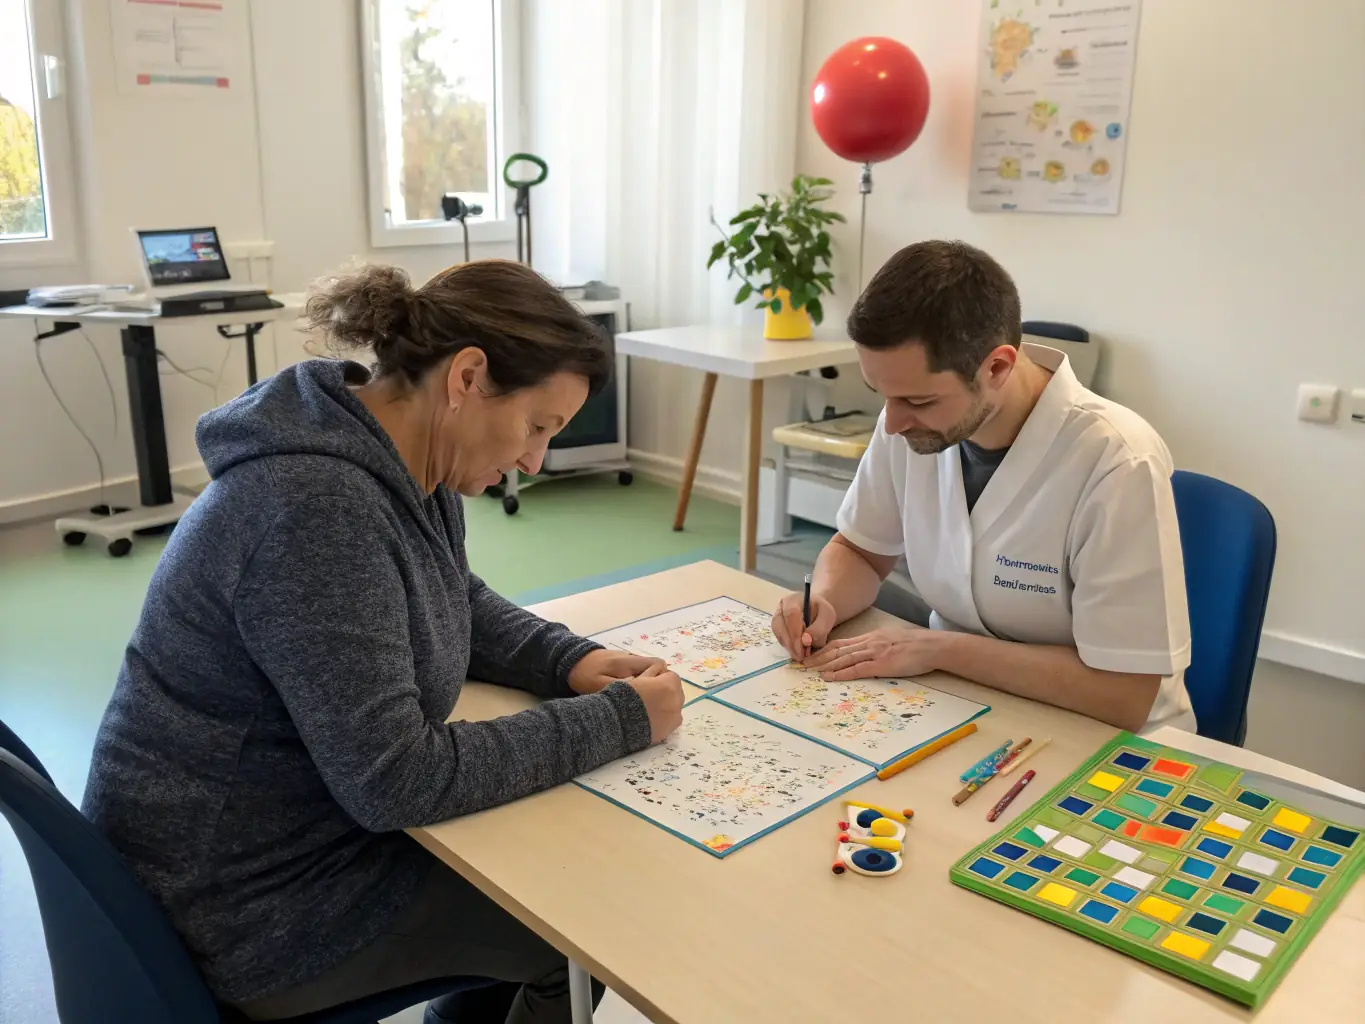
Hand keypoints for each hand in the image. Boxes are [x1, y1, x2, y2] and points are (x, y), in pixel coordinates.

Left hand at [568, 649, 665, 694]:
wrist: (571, 661)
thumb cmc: (585, 674)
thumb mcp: (599, 684)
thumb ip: (621, 686)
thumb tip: (641, 688)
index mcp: (629, 662)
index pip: (658, 665)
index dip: (661, 679)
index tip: (655, 693)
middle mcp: (633, 659)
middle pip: (657, 668)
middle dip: (657, 683)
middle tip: (650, 699)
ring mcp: (629, 660)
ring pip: (648, 671)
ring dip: (649, 683)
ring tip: (641, 699)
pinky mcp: (623, 664)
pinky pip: (640, 672)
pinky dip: (640, 682)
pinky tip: (632, 694)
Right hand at [624, 663, 684, 743]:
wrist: (620, 723)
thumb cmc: (627, 696)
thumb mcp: (639, 677)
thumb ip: (652, 670)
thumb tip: (660, 667)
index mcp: (670, 684)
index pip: (671, 676)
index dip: (659, 678)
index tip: (648, 682)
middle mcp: (677, 699)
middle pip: (675, 691)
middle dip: (665, 691)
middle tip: (648, 695)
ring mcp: (675, 715)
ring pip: (674, 705)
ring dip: (666, 704)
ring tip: (648, 709)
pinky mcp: (671, 729)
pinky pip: (671, 719)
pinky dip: (665, 717)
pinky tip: (651, 719)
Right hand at [771, 591, 836, 661]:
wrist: (816, 610)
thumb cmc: (822, 612)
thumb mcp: (827, 616)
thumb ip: (818, 628)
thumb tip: (805, 641)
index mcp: (793, 599)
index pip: (790, 614)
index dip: (795, 632)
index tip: (804, 647)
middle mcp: (781, 607)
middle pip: (780, 625)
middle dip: (791, 643)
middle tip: (801, 656)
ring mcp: (777, 617)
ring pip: (778, 634)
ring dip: (789, 647)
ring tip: (800, 656)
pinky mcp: (777, 628)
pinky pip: (780, 639)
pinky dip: (788, 647)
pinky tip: (797, 651)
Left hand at [803, 626, 946, 680]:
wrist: (932, 646)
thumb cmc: (916, 645)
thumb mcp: (891, 639)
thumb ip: (877, 644)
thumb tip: (865, 652)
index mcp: (871, 637)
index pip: (842, 643)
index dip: (824, 649)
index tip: (812, 654)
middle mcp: (869, 642)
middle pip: (838, 650)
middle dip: (819, 657)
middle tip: (803, 664)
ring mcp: (874, 653)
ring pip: (844, 659)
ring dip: (825, 665)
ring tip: (811, 671)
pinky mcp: (882, 665)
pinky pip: (857, 669)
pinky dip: (841, 673)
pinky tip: (830, 677)